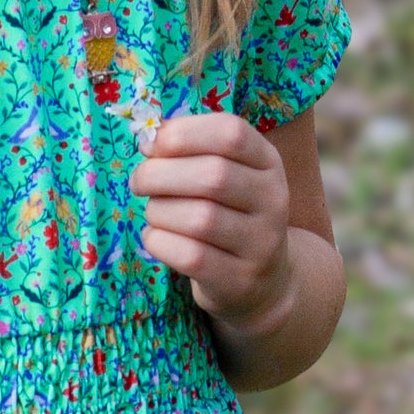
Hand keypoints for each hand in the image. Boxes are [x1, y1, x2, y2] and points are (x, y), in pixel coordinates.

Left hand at [130, 110, 294, 336]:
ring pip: (199, 218)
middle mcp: (273, 200)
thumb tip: (149, 137)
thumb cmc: (228, 214)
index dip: (183, 133)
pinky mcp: (239, 279)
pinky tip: (157, 237)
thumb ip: (192, 150)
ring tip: (154, 212)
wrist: (263, 280)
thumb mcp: (226, 174)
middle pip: (213, 176)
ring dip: (159, 211)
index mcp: (268, 163)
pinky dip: (160, 242)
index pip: (231, 133)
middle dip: (160, 174)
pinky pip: (190, 256)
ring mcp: (260, 244)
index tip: (150, 144)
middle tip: (139, 182)